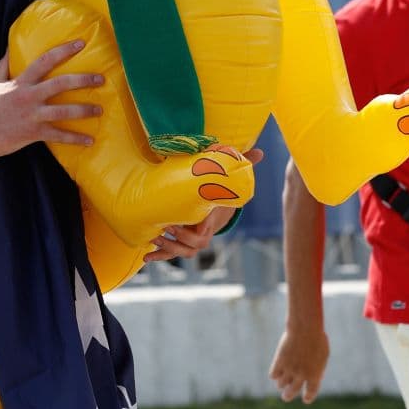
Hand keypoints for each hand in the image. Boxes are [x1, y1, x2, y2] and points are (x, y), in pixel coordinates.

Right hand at [0, 40, 103, 159]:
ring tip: (100, 109)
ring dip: (85, 110)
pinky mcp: (33, 134)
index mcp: (20, 82)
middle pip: (61, 84)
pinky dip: (75, 139)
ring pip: (64, 111)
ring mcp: (32, 115)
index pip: (45, 61)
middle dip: (83, 80)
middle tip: (101, 78)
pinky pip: (58, 136)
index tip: (80, 43)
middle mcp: (28, 96)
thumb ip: (4, 64)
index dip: (63, 50)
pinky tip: (89, 141)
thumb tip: (10, 45)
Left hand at [144, 148, 262, 262]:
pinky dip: (160, 256)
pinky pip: (172, 254)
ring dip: (169, 249)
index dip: (196, 230)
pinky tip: (146, 256)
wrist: (219, 209)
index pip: (207, 229)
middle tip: (167, 226)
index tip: (182, 223)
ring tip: (155, 239)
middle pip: (195, 245)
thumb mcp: (230, 179)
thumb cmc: (221, 193)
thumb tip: (261, 152)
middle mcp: (204, 234)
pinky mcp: (183, 243)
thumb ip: (242, 165)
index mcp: (213, 220)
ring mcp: (194, 241)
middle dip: (180, 239)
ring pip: (184, 252)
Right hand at [268, 326, 329, 403]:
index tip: (305, 399)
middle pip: (292, 392)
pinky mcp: (279, 361)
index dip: (308, 397)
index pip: (311, 392)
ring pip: (281, 384)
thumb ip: (318, 368)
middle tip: (286, 397)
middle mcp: (301, 375)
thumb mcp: (323, 355)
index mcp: (315, 375)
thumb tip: (315, 377)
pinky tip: (276, 372)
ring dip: (281, 384)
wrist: (305, 329)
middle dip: (288, 396)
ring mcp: (289, 369)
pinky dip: (274, 375)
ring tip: (281, 383)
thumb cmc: (317, 339)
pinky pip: (273, 375)